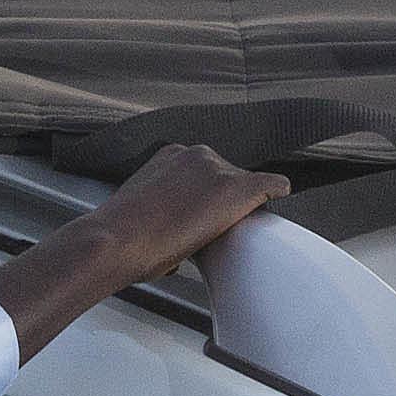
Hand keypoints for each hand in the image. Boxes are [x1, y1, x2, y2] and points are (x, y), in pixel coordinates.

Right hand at [90, 141, 287, 277]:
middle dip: (223, 201)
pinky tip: (281, 195)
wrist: (115, 239)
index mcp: (171, 156)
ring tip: (231, 232)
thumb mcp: (139, 209)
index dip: (207, 196)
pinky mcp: (235, 188)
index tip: (204, 212)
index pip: (205, 171)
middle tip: (213, 229)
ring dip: (240, 207)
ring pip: (245, 185)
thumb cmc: (119, 235)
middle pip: (228, 175)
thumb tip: (168, 235)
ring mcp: (217, 170)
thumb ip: (160, 210)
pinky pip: (269, 184)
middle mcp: (196, 156)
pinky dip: (276, 190)